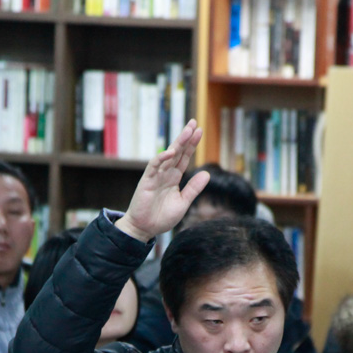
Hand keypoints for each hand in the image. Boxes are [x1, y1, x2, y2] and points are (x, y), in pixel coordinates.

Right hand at [115, 119, 209, 241]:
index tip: (200, 132)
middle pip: (178, 152)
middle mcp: (165, 174)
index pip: (184, 158)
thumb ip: (193, 188)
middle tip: (194, 122)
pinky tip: (171, 152)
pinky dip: (161, 158)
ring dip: (178, 143)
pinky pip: (154, 166)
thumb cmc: (161, 217)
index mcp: (174, 178)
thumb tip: (207, 173)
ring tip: (188, 131)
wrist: (144, 229)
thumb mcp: (183, 202)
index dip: (192, 145)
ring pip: (167, 155)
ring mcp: (156, 176)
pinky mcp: (146, 181)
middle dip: (186, 137)